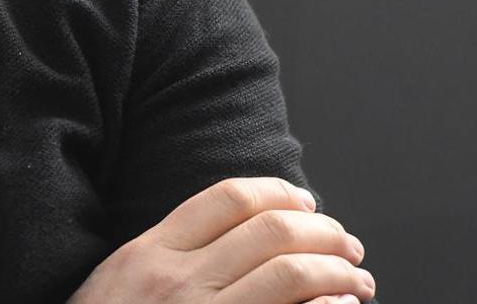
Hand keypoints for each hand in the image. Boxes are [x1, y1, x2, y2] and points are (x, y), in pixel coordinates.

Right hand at [68, 177, 374, 303]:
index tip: (306, 204)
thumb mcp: (120, 281)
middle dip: (324, 232)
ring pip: (292, 273)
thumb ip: (165, 254)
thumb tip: (237, 233)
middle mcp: (178, 282)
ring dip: (339, 271)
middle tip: (346, 244)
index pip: (228, 199)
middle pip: (271, 230)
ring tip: (356, 279)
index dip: (280, 193)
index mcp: (150, 254)